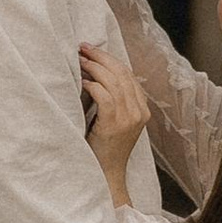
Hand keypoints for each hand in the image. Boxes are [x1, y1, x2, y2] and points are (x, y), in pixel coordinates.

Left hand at [78, 41, 150, 199]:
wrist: (106, 175)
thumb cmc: (104, 148)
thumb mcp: (113, 121)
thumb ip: (112, 100)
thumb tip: (94, 73)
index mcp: (142, 109)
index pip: (129, 75)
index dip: (110, 59)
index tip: (92, 50)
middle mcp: (139, 112)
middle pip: (122, 73)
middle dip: (101, 57)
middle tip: (83, 48)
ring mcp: (129, 118)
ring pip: (114, 82)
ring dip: (94, 67)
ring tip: (79, 60)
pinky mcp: (115, 124)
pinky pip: (105, 96)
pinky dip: (93, 85)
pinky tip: (82, 82)